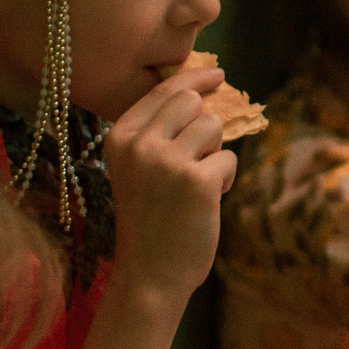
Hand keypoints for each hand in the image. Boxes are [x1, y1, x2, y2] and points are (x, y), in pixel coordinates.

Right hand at [104, 70, 236, 304]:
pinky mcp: (198, 181)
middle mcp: (140, 144)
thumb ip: (158, 133)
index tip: (218, 74)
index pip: (163, 90)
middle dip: (205, 123)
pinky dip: (224, 180)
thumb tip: (200, 92)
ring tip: (197, 184)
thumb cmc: (148, 221)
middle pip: (192, 101)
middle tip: (198, 156)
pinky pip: (228, 159)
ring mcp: (168, 161)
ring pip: (214, 127)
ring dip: (215, 154)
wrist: (149, 274)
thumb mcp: (137, 170)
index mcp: (119, 137)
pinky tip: (206, 203)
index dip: (195, 78)